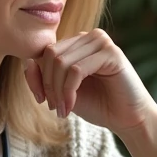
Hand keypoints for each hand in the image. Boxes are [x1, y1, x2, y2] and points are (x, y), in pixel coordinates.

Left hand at [24, 29, 156, 135]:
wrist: (128, 120)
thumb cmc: (98, 104)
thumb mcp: (62, 90)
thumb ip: (44, 76)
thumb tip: (28, 63)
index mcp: (78, 42)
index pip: (44, 51)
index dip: (36, 75)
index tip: (41, 100)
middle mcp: (89, 36)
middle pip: (50, 54)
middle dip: (47, 84)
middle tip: (54, 107)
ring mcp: (101, 42)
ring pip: (61, 62)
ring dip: (57, 91)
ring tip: (63, 109)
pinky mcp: (111, 53)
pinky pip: (76, 70)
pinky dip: (68, 92)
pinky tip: (71, 107)